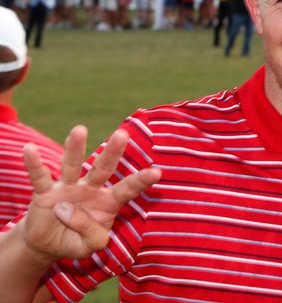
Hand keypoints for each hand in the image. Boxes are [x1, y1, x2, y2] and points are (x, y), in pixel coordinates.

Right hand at [22, 125, 160, 264]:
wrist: (49, 245)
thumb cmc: (77, 241)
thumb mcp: (91, 245)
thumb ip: (90, 231)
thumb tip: (66, 208)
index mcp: (109, 202)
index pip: (128, 189)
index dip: (141, 181)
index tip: (157, 172)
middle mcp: (91, 189)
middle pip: (103, 168)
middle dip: (113, 152)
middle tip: (123, 134)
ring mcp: (68, 188)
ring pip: (73, 165)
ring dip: (75, 148)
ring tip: (79, 130)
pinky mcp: (45, 193)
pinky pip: (40, 177)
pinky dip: (34, 164)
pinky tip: (29, 150)